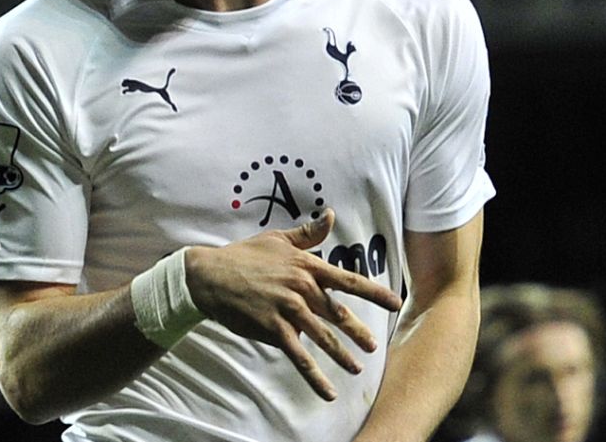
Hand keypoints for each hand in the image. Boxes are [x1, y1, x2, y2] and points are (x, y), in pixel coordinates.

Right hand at [183, 209, 403, 399]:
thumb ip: (308, 233)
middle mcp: (302, 287)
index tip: (396, 303)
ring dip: (342, 355)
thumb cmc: (244, 256)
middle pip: (338, 313)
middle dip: (358, 332)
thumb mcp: (278, 239)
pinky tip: (327, 390)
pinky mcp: (274, 329)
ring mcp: (288, 309)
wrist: (210, 276)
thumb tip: (330, 215)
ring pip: (323, 336)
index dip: (375, 293)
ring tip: (357, 369)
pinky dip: (314, 375)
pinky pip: (299, 356)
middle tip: (374, 345)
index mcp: (307, 265)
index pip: (348, 280)